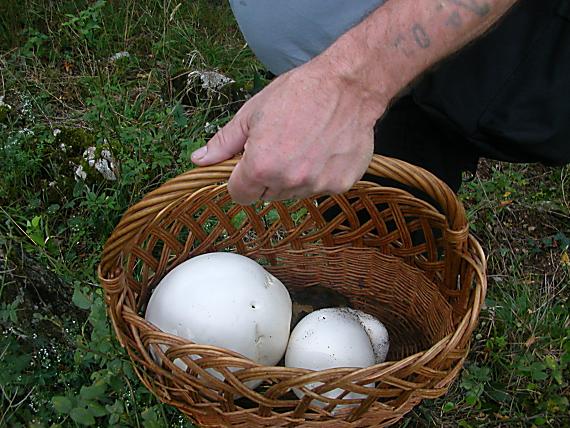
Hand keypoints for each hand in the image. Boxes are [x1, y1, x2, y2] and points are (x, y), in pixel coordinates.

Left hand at [191, 58, 385, 204]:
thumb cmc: (298, 93)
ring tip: (305, 144)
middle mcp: (288, 182)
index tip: (249, 164)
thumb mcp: (252, 113)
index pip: (239, 195)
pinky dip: (320, 173)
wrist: (348, 86)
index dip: (241, 179)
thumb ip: (224, 142)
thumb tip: (199, 160)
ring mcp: (317, 185)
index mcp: (260, 167)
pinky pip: (320, 187)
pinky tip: (324, 149)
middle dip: (268, 176)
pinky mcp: (340, 184)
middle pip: (267, 194)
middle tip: (281, 146)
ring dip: (294, 176)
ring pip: (294, 192)